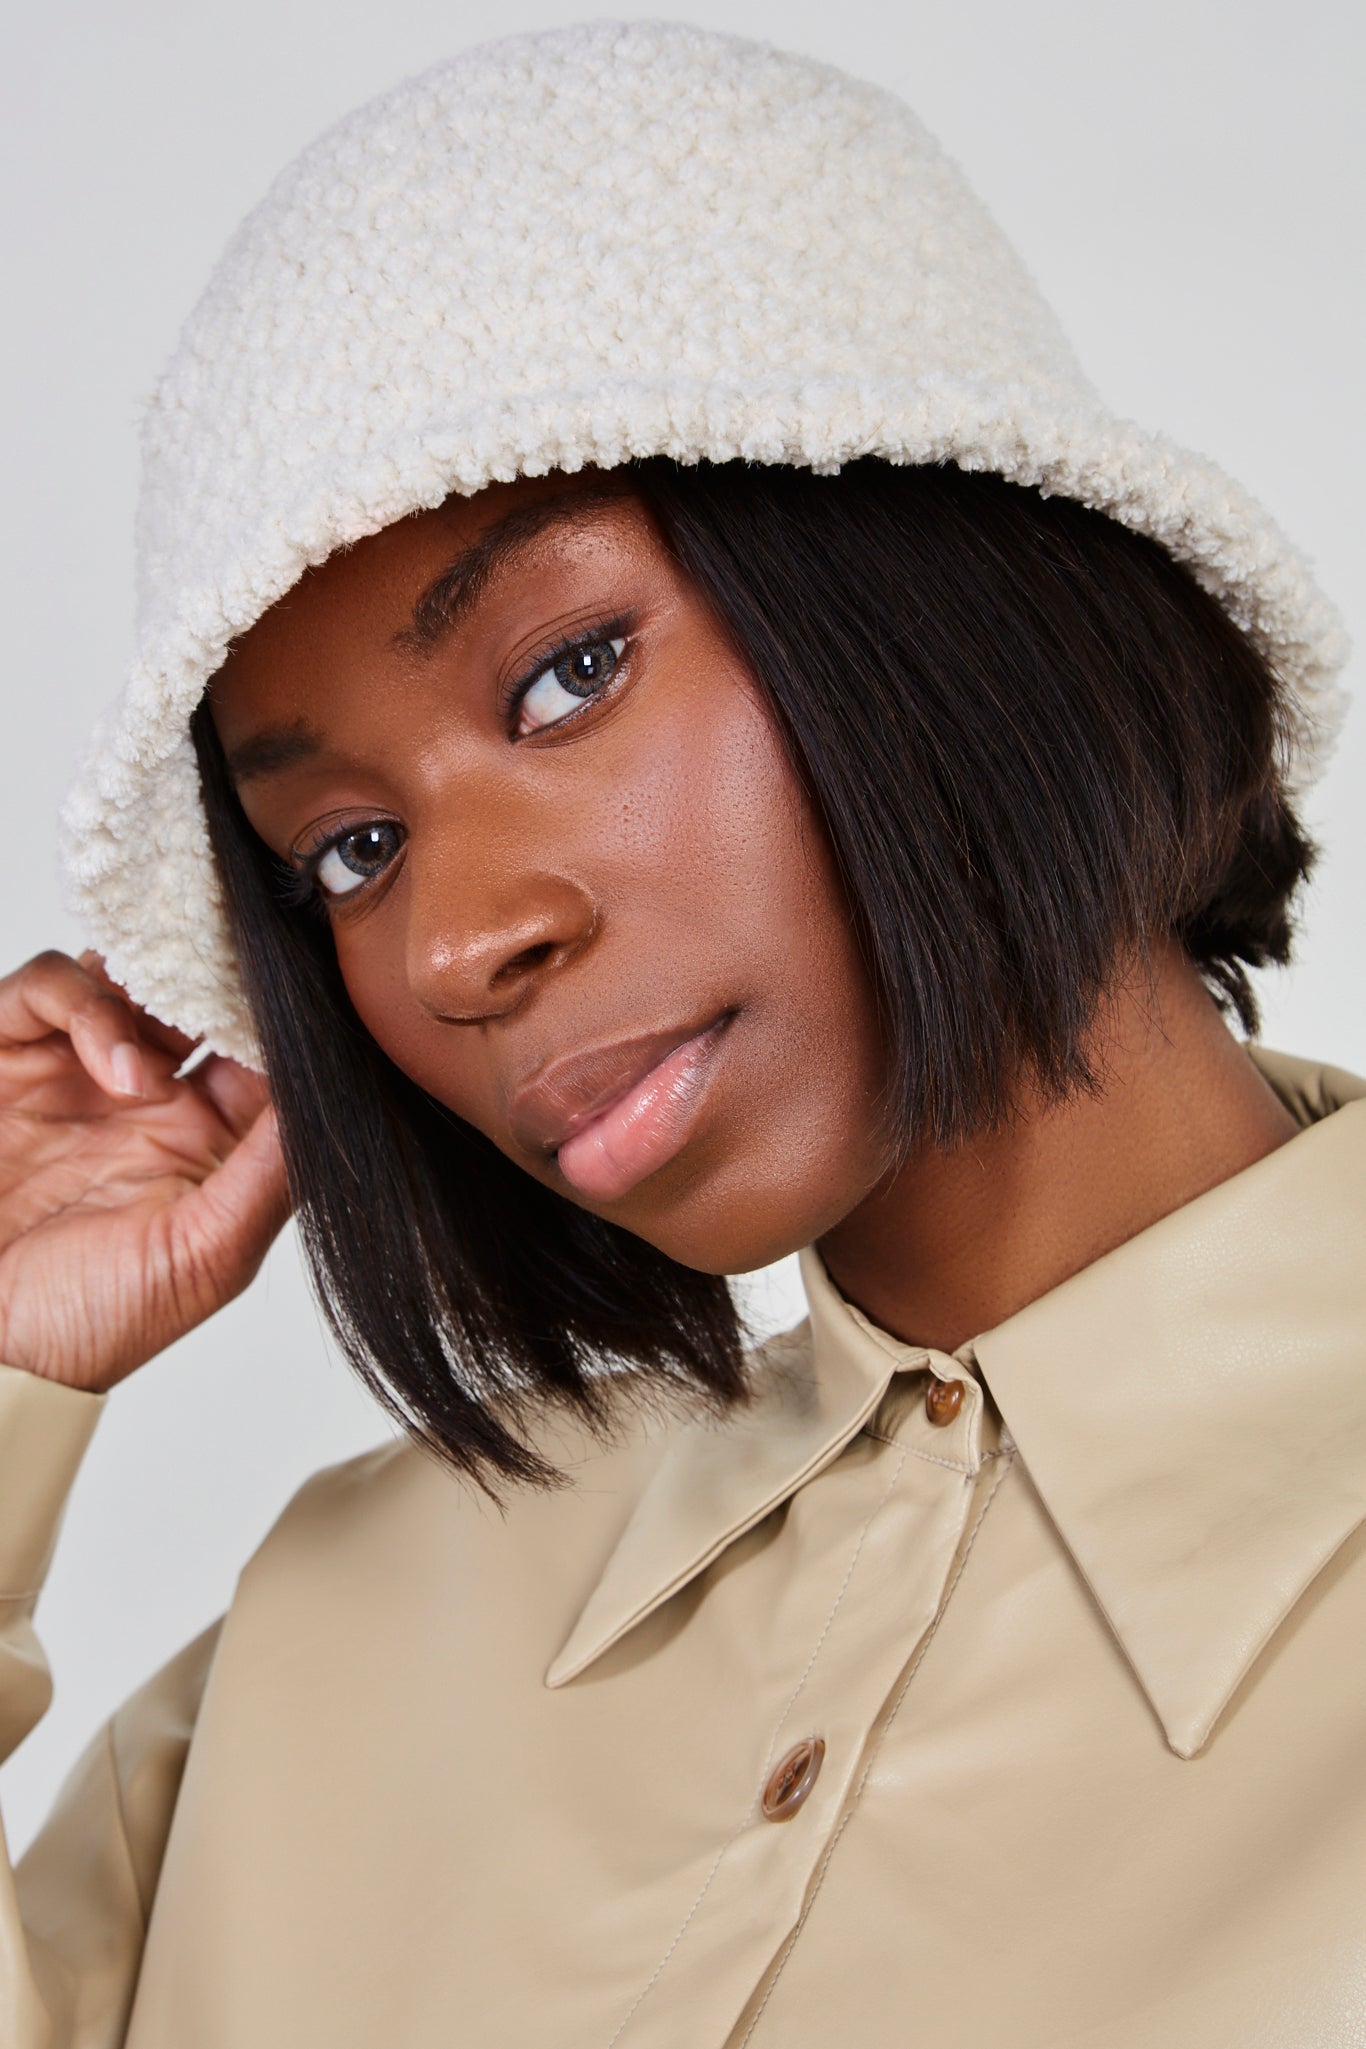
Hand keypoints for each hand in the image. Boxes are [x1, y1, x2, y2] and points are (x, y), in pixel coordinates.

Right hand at [0, 950, 289, 1391]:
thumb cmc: (93, 1322)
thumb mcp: (208, 1254)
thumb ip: (271, 1174)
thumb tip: (334, 1103)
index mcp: (210, 1136)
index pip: (264, 1049)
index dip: (286, 1019)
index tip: (313, 999)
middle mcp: (150, 1093)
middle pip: (199, 993)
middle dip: (221, 978)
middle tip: (239, 980)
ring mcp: (80, 1068)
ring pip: (128, 975)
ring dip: (153, 993)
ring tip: (146, 1070)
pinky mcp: (10, 1054)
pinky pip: (48, 986)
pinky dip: (84, 1004)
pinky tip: (112, 1068)